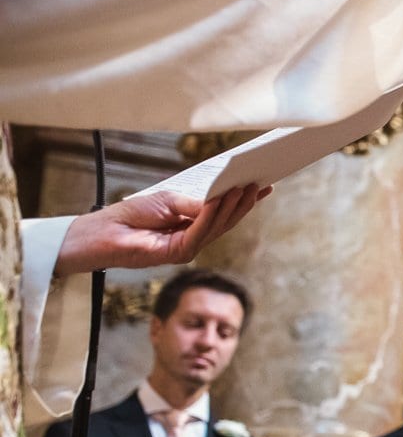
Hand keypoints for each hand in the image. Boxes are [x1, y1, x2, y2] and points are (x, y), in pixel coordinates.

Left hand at [55, 185, 266, 276]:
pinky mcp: (178, 252)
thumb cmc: (132, 215)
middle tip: (258, 184)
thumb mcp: (169, 201)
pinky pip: (200, 231)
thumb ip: (196, 204)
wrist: (104, 233)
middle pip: (226, 220)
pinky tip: (218, 200)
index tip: (264, 186)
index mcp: (193, 223)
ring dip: (232, 206)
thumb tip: (220, 199)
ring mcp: (188, 247)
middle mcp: (194, 237)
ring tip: (244, 187)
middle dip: (243, 202)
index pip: (225, 211)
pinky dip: (210, 215)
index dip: (244, 200)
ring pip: (218, 226)